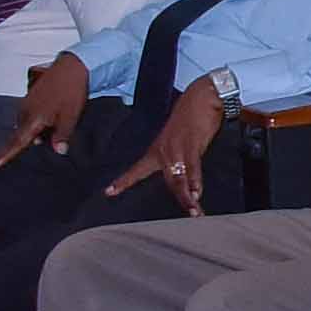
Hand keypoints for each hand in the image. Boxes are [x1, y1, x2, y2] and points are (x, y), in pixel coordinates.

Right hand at [0, 51, 87, 169]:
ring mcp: (27, 102)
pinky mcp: (31, 97)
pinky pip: (28, 116)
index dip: (5, 155)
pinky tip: (45, 125)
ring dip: (30, 134)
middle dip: (19, 146)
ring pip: (25, 125)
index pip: (17, 142)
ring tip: (42, 140)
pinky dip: (34, 124)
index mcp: (33, 118)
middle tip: (17, 157)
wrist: (72, 66)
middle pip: (20, 135)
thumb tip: (58, 151)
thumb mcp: (71, 116)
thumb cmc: (71, 91)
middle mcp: (25, 111)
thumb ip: (62, 135)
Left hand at [115, 79, 230, 210]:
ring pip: (179, 179)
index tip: (109, 192)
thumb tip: (188, 179)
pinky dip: (195, 181)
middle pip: (167, 181)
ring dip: (188, 197)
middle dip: (179, 199)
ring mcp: (176, 148)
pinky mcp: (191, 145)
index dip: (123, 181)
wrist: (202, 96)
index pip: (138, 170)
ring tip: (195, 211)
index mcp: (158, 149)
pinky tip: (197, 193)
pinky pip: (192, 168)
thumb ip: (181, 158)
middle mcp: (164, 150)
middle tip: (190, 213)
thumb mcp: (181, 139)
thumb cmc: (193, 116)